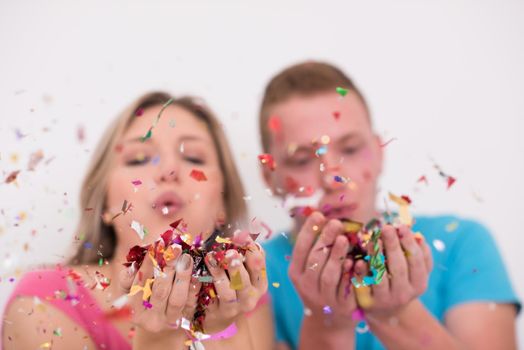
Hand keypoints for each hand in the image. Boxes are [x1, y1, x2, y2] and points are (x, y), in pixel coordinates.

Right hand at [118, 241, 200, 333]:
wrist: (155, 315)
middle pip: (160, 292)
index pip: (140, 286)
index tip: (156, 246)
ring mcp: (169, 320)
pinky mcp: (184, 319)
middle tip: (175, 248)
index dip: (147, 265)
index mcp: (133, 311)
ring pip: (177, 299)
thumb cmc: (138, 293)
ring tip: (187, 258)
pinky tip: (197, 272)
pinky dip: (194, 287)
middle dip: (168, 268)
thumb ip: (127, 277)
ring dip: (183, 276)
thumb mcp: (127, 287)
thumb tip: (133, 266)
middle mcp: (150, 320)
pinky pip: (191, 304)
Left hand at [203, 237, 267, 332]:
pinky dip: (203, 287)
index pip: (259, 265)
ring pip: (227, 292)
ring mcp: (233, 308)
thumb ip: (245, 254)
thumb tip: (241, 233)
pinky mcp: (216, 314)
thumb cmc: (233, 285)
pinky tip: (196, 274)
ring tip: (210, 258)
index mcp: (259, 284)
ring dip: (218, 274)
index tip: (239, 234)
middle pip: (244, 281)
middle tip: (228, 252)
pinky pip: (208, 301)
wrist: (218, 316)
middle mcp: (249, 298)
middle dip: (236, 266)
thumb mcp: (243, 270)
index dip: (250, 249)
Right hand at [289, 212, 361, 328]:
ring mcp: (323, 298)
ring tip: (344, 239)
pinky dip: (350, 275)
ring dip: (336, 256)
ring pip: (328, 275)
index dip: (308, 231)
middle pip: (315, 260)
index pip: (300, 249)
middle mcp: (306, 286)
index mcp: (296, 273)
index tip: (318, 215)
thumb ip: (316, 247)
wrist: (329, 320)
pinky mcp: (341, 307)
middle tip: (336, 223)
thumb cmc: (321, 283)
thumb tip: (323, 216)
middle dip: (325, 239)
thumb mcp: (311, 268)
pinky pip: (346, 289)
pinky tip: (355, 262)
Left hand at [365, 224, 432, 318]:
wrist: (385, 310)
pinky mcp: (369, 302)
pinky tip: (359, 260)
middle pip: (399, 267)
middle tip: (386, 228)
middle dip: (392, 245)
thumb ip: (419, 254)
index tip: (401, 226)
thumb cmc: (401, 281)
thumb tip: (417, 234)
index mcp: (419, 283)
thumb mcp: (414, 271)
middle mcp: (404, 293)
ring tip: (372, 238)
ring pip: (380, 275)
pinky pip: (364, 284)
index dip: (409, 243)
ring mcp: (386, 299)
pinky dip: (362, 272)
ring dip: (376, 255)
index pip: (417, 261)